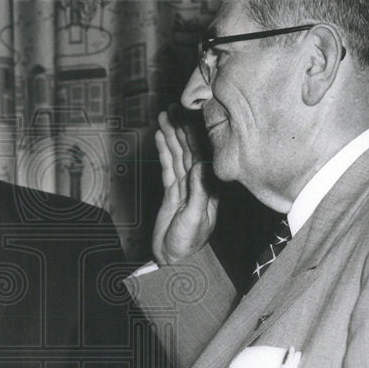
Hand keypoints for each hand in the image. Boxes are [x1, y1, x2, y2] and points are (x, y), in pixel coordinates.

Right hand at [152, 106, 217, 265]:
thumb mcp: (195, 220)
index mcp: (208, 187)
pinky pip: (168, 166)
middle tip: (173, 107)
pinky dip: (164, 150)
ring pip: (177, 155)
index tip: (188, 114)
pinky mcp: (172, 192)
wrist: (174, 261)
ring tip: (164, 115)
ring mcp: (184, 186)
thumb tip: (199, 165)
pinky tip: (160, 136)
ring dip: (171, 134)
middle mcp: (198, 183)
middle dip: (181, 128)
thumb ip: (198, 193)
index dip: (194, 134)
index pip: (202, 154)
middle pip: (189, 149)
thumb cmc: (188, 245)